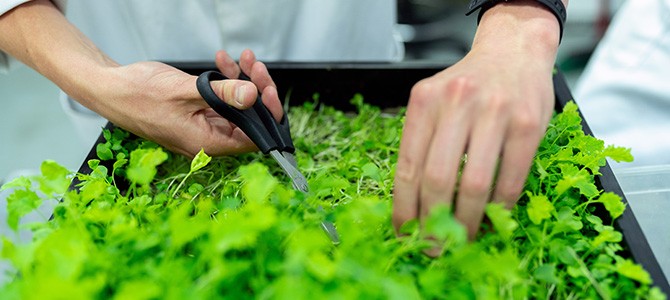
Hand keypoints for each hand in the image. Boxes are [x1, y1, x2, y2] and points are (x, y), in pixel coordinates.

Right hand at [92, 49, 282, 156]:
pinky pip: (220, 101)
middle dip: (256, 90)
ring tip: (242, 58)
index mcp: (206, 143)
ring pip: (236, 107)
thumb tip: (253, 96)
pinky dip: (225, 82)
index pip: (253, 138)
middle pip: (248, 120)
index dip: (266, 115)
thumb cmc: (137, 95)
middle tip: (255, 67)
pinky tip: (223, 62)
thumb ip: (222, 94)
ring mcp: (201, 127)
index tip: (268, 90)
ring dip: (241, 81)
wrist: (109, 88)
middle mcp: (207, 139)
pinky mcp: (196, 114)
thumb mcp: (186, 90)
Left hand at [392, 1, 559, 240]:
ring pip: (475, 184)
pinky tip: (491, 218)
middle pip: (438, 179)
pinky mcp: (528, 123)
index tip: (404, 232)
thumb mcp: (435, 101)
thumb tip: (413, 203)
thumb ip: (423, 142)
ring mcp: (495, 112)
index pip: (407, 166)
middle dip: (433, 222)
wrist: (512, 49)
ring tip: (461, 240)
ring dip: (466, 221)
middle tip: (433, 245)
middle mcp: (456, 103)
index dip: (404, 208)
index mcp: (424, 101)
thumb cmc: (468, 85)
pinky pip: (510, 178)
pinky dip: (499, 207)